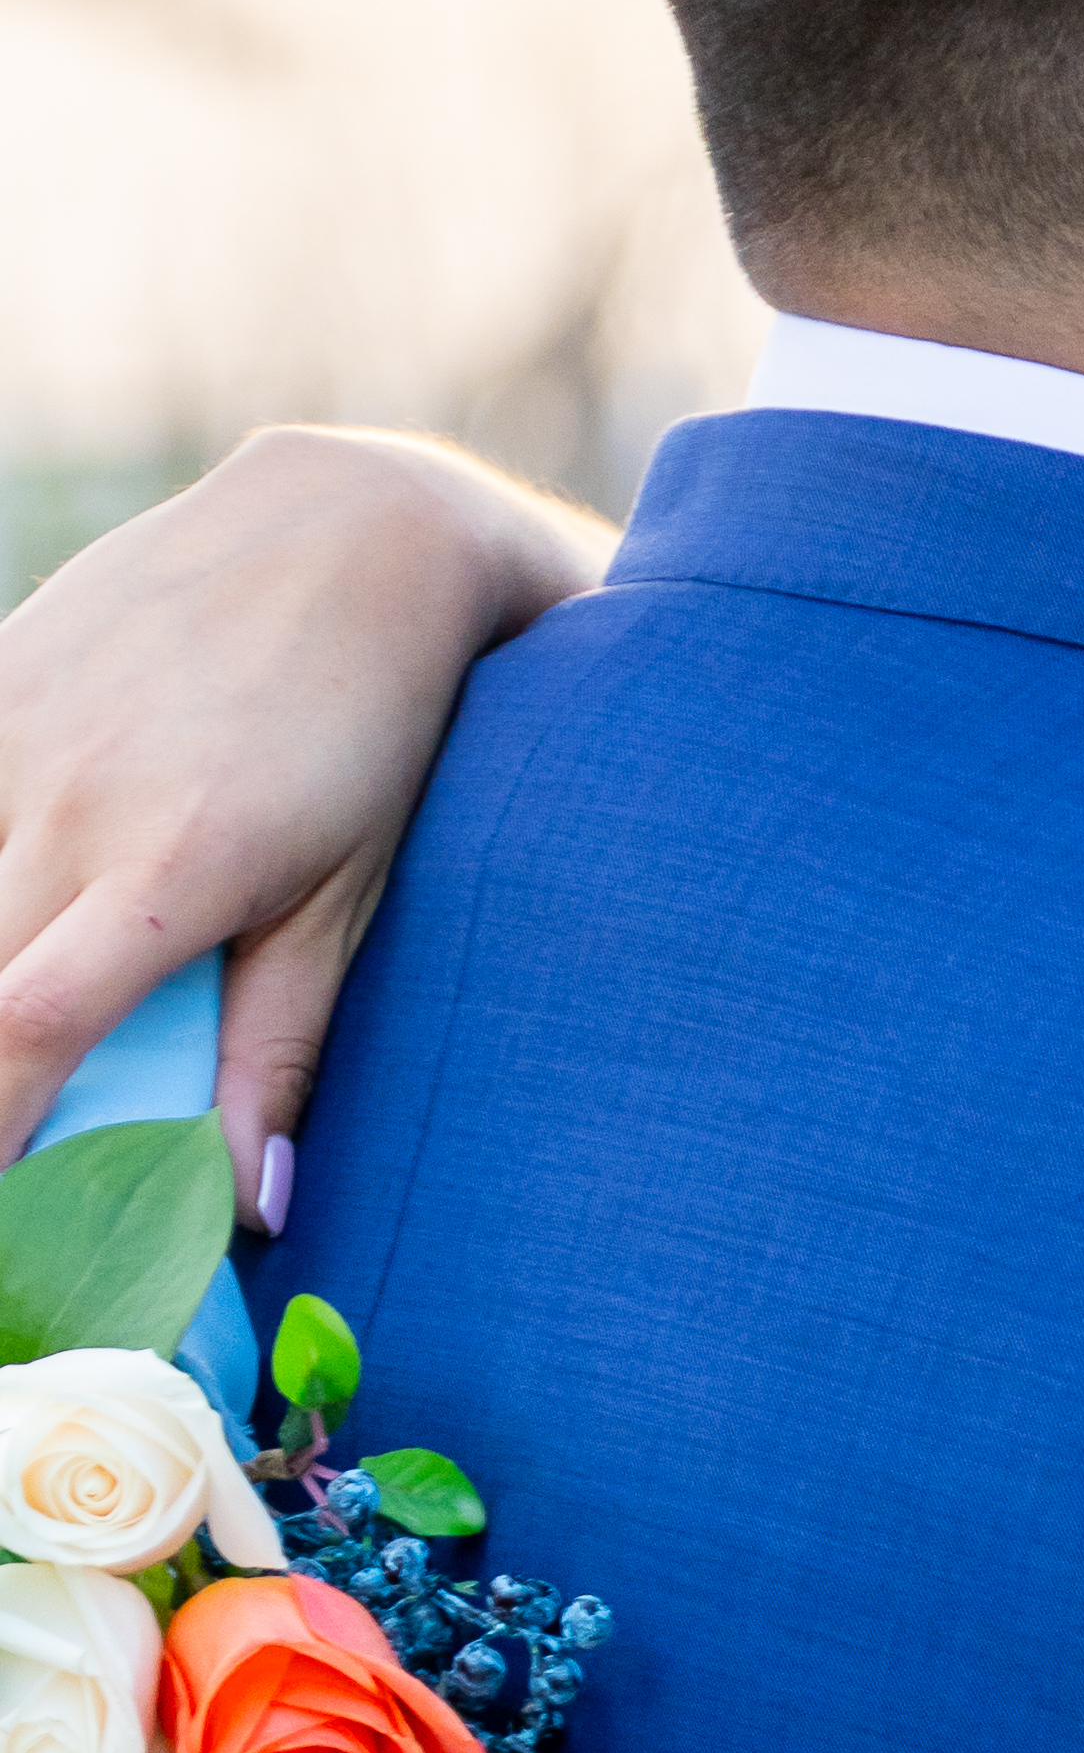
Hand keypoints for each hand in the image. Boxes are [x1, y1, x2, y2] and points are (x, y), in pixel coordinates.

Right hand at [0, 428, 603, 1206]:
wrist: (350, 529)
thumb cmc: (377, 732)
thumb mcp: (348, 897)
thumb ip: (282, 1046)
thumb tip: (254, 1204)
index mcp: (162, 872)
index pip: (24, 1034)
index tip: (0, 1223)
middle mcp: (64, 802)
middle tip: (15, 1158)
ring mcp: (14, 731)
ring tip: (15, 1057)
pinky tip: (13, 906)